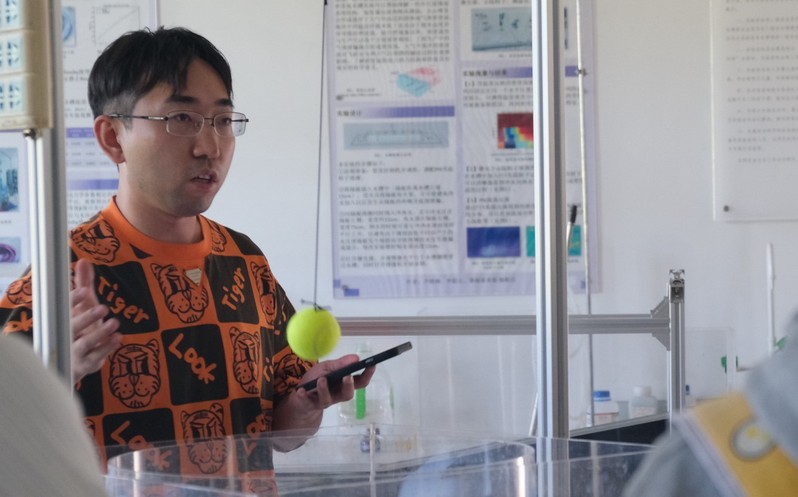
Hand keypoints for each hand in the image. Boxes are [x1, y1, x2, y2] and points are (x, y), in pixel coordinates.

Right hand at [70, 259, 120, 382]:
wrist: (72, 361)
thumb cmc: (79, 327)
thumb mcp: (83, 306)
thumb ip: (83, 284)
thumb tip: (84, 261)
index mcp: (63, 319)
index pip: (64, 309)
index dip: (72, 301)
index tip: (83, 291)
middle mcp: (64, 335)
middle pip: (72, 327)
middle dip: (87, 317)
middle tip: (103, 308)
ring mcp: (73, 351)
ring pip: (84, 344)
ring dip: (100, 333)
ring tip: (115, 322)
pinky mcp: (84, 365)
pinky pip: (95, 357)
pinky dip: (106, 348)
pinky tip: (118, 338)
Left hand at [272, 354, 375, 437]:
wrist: (298, 400)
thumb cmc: (315, 381)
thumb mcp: (326, 368)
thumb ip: (340, 364)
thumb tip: (356, 358)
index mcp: (342, 385)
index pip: (359, 382)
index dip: (367, 374)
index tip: (372, 365)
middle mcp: (335, 395)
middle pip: (347, 394)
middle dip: (348, 386)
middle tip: (348, 376)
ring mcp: (322, 402)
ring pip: (327, 399)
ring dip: (325, 389)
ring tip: (321, 379)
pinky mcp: (308, 406)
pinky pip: (307, 403)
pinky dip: (304, 397)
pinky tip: (301, 391)